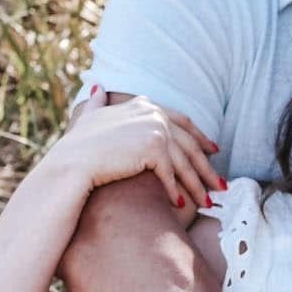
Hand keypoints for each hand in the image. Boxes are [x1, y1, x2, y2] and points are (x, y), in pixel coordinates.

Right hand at [51, 85, 225, 212]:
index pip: (181, 120)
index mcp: (143, 104)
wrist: (71, 162)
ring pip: (184, 161)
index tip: (214, 150)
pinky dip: (176, 191)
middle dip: (206, 165)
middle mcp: (153, 112)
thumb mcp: (89, 118)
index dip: (199, 136)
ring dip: (197, 184)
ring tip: (207, 201)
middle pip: (189, 142)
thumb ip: (97, 104)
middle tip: (220, 183)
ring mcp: (155, 128)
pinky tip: (180, 205)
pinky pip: (171, 173)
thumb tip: (97, 87)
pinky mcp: (154, 147)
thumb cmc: (75, 146)